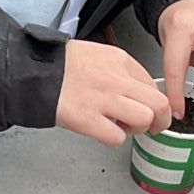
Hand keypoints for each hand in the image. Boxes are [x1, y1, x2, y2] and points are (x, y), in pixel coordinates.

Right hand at [55, 39, 170, 146]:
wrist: (33, 71)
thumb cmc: (62, 64)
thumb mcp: (98, 54)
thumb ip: (120, 71)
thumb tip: (137, 91)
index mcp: (120, 61)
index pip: (153, 85)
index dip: (153, 102)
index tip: (146, 109)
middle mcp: (116, 79)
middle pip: (159, 103)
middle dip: (159, 120)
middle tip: (150, 127)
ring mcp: (103, 100)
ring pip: (144, 119)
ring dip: (137, 129)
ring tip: (122, 126)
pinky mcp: (87, 120)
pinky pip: (116, 137)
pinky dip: (113, 138)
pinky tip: (103, 130)